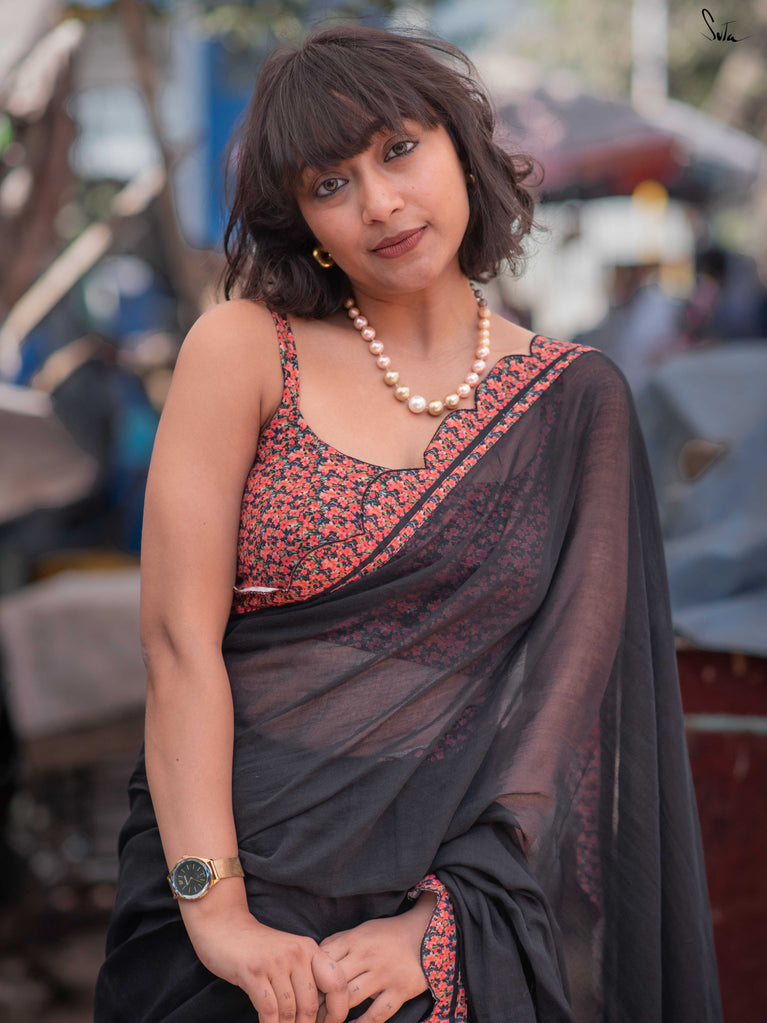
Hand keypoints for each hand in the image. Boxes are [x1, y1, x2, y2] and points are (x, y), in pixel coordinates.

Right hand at [182, 895, 348, 1022]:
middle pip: (311, 1004)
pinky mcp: (254, 972)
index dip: (337, 1011)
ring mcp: (276, 962)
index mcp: (310, 949)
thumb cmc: (257, 947)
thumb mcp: (288, 954)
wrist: (224, 925)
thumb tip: (318, 1012)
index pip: (337, 984)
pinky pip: (269, 1009)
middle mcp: (297, 954)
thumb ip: (304, 975)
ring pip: (290, 1011)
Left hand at [318, 893, 437, 1022]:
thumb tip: (315, 958)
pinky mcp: (400, 990)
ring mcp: (384, 974)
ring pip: (350, 999)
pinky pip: (377, 1014)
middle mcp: (367, 956)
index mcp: (355, 939)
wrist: (426, 931)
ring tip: (326, 1022)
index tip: (302, 991)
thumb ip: (340, 942)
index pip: (323, 960)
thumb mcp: (362, 930)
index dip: (310, 978)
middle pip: (333, 982)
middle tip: (309, 1014)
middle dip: (319, 1001)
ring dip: (335, 1015)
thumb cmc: (388, 933)